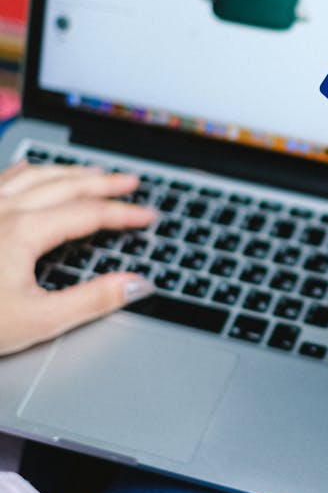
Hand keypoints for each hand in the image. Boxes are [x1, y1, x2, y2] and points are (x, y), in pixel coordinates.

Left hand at [0, 160, 155, 355]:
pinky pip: (5, 176)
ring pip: (34, 174)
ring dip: (70, 171)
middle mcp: (2, 209)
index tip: (148, 217)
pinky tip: (35, 174)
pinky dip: (31, 171)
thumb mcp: (37, 321)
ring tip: (94, 173)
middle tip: (131, 182)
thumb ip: (92, 300)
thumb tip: (135, 285)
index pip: (89, 213)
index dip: (124, 214)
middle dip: (103, 182)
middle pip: (65, 184)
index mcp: (23, 231)